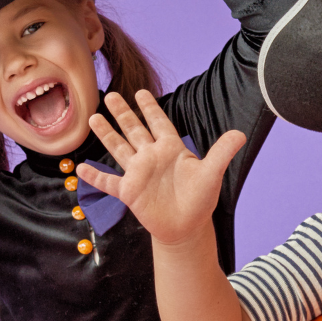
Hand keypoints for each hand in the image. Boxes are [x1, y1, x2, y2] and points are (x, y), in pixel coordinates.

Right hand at [79, 90, 245, 246]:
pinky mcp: (130, 192)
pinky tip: (80, 169)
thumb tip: (241, 134)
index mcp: (170, 149)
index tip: (141, 92)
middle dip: (123, 114)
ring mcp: (138, 174)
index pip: (159, 123)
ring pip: (119, 149)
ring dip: (107, 135)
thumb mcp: (212, 173)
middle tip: (111, 95)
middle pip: (134, 130)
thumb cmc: (200, 199)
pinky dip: (95, 177)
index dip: (150, 108)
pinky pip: (109, 182)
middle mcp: (151, 157)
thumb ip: (222, 152)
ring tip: (94, 119)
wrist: (187, 227)